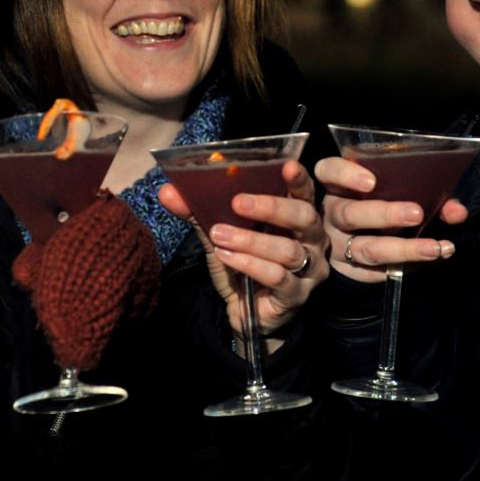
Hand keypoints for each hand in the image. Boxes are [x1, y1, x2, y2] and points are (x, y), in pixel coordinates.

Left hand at [159, 159, 327, 338]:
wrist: (247, 315)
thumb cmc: (241, 266)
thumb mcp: (220, 235)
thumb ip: (199, 213)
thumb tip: (167, 191)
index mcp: (297, 219)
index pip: (305, 194)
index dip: (298, 179)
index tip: (286, 166)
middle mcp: (312, 241)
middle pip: (304, 217)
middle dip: (271, 207)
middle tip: (237, 203)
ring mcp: (309, 270)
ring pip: (288, 249)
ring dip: (251, 240)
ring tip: (220, 235)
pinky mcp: (297, 295)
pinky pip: (277, 277)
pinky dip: (249, 264)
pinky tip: (228, 257)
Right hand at [316, 156, 464, 283]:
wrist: (357, 241)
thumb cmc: (380, 204)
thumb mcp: (394, 192)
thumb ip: (425, 193)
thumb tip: (457, 210)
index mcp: (338, 185)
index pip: (329, 172)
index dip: (346, 175)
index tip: (371, 181)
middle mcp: (332, 214)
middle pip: (349, 214)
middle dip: (384, 214)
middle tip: (416, 213)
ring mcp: (338, 245)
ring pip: (365, 249)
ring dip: (403, 248)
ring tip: (434, 247)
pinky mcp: (350, 271)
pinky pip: (376, 273)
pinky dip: (409, 266)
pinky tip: (432, 259)